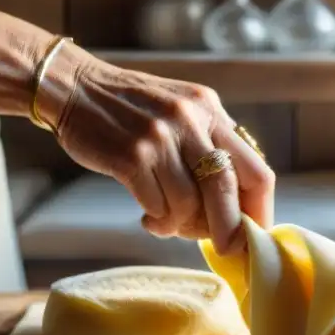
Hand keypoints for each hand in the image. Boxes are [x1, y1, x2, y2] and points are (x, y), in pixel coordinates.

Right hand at [45, 55, 273, 255]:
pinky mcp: (131, 156)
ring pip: (189, 203)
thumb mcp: (182, 109)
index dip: (260, 209)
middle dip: (230, 228)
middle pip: (228, 189)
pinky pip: (157, 206)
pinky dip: (158, 221)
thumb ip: (210, 142)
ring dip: (182, 225)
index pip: (256, 169)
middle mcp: (190, 120)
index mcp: (210, 110)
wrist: (74, 86)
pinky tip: (149, 219)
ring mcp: (160, 137)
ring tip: (169, 225)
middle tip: (226, 248)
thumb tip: (238, 203)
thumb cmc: (131, 108)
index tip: (253, 233)